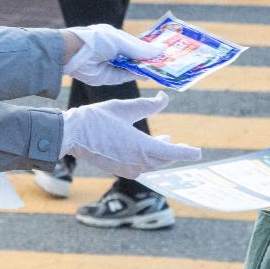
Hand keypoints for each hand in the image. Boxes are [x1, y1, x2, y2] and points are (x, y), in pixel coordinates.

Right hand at [60, 92, 201, 177]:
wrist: (71, 135)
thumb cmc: (96, 119)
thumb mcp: (123, 108)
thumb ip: (147, 105)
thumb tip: (164, 99)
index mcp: (140, 147)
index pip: (171, 153)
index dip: (186, 152)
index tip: (198, 152)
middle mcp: (136, 162)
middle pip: (163, 160)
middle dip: (175, 153)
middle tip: (186, 147)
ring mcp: (127, 168)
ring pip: (152, 164)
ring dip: (162, 156)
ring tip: (166, 142)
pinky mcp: (118, 169)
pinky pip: (141, 167)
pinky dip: (149, 159)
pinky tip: (147, 149)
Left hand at [62, 24, 166, 85]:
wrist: (73, 53)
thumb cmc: (97, 40)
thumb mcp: (122, 42)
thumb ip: (141, 49)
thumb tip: (162, 50)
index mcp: (115, 38)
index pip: (136, 44)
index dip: (149, 48)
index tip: (165, 51)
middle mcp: (113, 51)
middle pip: (135, 58)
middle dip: (149, 60)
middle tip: (167, 63)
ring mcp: (111, 64)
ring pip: (132, 68)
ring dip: (144, 69)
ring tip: (162, 69)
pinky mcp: (108, 77)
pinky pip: (125, 76)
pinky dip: (136, 75)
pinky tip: (148, 75)